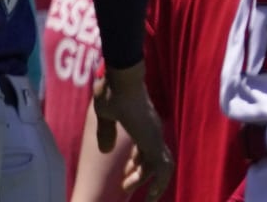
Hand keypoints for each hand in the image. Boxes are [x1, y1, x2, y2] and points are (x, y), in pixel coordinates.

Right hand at [93, 64, 173, 201]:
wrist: (121, 77)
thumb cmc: (112, 89)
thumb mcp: (105, 115)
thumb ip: (106, 133)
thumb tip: (106, 151)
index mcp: (142, 123)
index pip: (147, 147)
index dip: (137, 162)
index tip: (127, 172)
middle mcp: (152, 131)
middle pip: (157, 159)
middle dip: (144, 175)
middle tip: (127, 186)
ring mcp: (154, 136)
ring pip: (162, 167)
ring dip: (155, 184)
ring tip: (145, 198)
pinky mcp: (153, 141)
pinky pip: (159, 169)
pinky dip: (156, 183)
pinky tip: (145, 193)